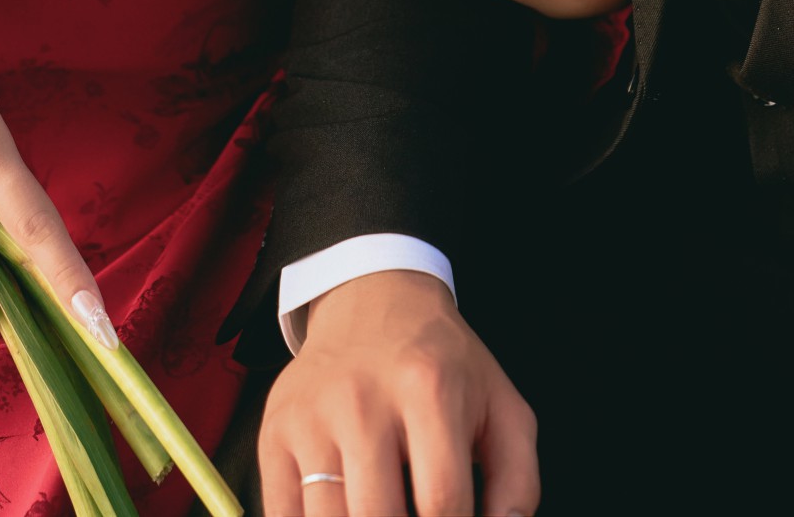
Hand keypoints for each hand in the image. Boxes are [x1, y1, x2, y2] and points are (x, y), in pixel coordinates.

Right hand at [259, 270, 538, 516]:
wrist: (372, 297)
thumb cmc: (442, 363)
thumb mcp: (501, 406)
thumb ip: (518, 483)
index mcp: (427, 389)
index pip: (440, 502)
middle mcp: (361, 400)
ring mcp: (310, 416)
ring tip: (382, 511)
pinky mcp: (275, 432)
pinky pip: (281, 516)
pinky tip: (343, 513)